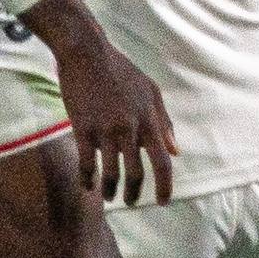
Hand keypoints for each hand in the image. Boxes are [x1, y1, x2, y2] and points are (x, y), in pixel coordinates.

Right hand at [23, 0, 177, 205]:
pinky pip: (85, 164)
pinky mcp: (82, 129)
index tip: (164, 201)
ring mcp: (105, 130)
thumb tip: (176, 150)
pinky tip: (88, 186)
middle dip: (135, 194)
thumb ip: (163, 122)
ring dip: (111, 191)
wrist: (87, 54)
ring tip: (109, 197)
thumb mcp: (150, 92)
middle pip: (136, 173)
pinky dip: (87, 179)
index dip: (165, 186)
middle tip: (132, 202)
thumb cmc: (122, 72)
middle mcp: (129, 128)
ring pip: (110, 173)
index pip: (163, 162)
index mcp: (148, 120)